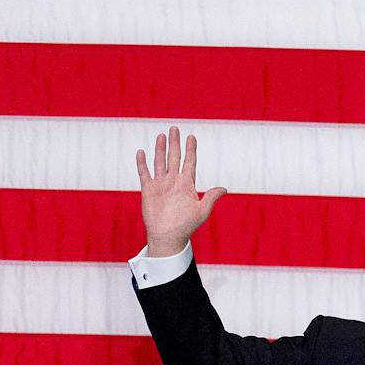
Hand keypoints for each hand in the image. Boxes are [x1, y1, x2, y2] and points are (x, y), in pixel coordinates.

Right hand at [135, 126, 226, 257]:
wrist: (167, 236)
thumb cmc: (186, 226)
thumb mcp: (202, 211)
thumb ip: (211, 198)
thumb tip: (224, 189)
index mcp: (186, 183)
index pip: (189, 161)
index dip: (190, 149)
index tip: (191, 136)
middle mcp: (174, 181)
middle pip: (174, 157)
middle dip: (174, 143)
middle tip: (174, 128)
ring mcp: (161, 184)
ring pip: (160, 162)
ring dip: (160, 149)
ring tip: (161, 135)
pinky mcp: (148, 190)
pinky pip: (144, 173)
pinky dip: (142, 163)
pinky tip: (141, 152)